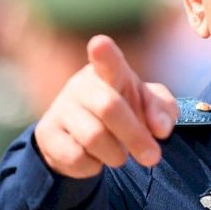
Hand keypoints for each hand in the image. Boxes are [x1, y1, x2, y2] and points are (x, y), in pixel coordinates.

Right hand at [34, 35, 177, 177]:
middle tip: (153, 157)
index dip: (104, 52)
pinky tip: (96, 159)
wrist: (85, 136)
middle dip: (136, 136)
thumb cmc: (126, 109)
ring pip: (93, 137)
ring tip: (121, 155)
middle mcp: (82, 85)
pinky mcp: (46, 133)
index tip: (99, 44)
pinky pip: (75, 156)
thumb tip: (160, 128)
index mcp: (110, 71)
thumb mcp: (151, 106)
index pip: (107, 60)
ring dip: (116, 154)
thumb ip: (163, 111)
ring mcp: (61, 107)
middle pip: (109, 108)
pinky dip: (94, 166)